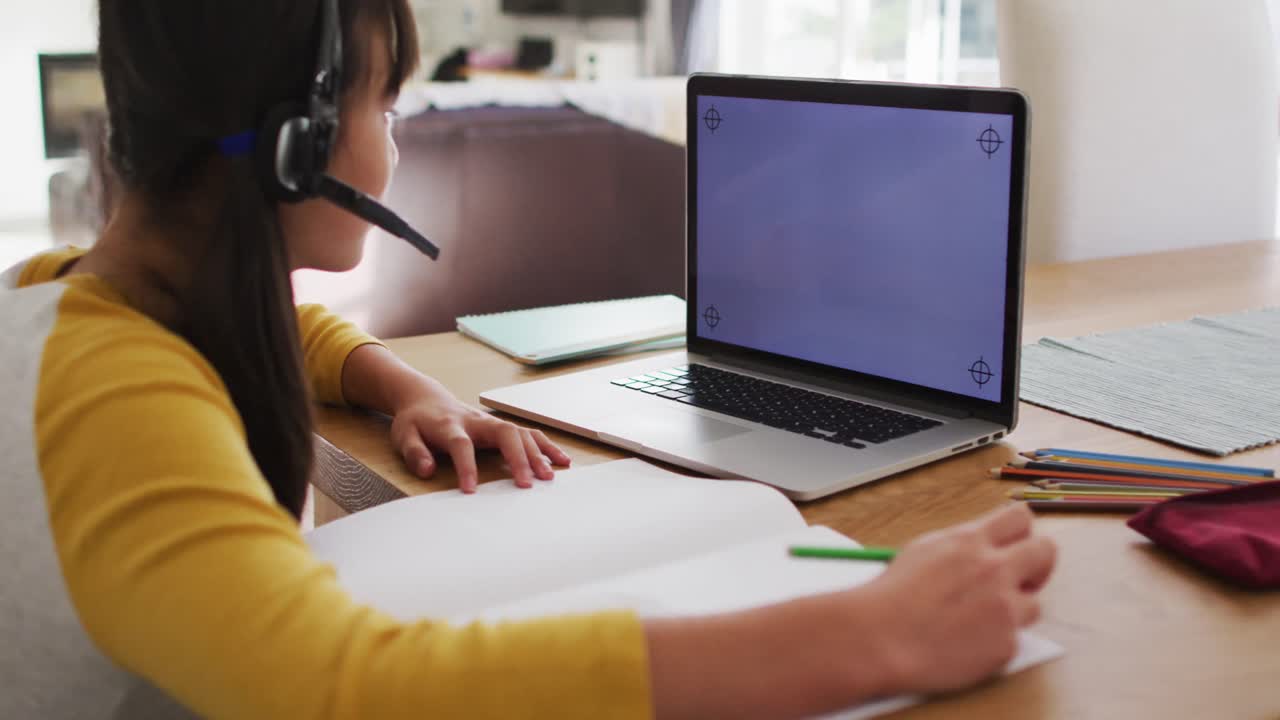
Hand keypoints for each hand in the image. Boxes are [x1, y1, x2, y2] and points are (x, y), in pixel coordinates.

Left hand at [388, 382, 570, 492]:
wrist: (425, 398)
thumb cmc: (416, 422)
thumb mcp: (403, 436)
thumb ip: (414, 453)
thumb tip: (427, 471)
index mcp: (450, 425)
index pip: (461, 444)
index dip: (466, 466)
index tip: (470, 490)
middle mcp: (476, 421)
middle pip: (504, 433)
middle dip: (518, 457)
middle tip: (528, 484)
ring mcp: (492, 422)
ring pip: (521, 432)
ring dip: (537, 453)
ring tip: (551, 477)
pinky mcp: (502, 426)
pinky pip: (528, 434)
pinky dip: (546, 446)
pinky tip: (561, 461)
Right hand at [855, 503, 1056, 695]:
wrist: (880, 639)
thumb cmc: (892, 597)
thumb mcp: (923, 550)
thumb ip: (961, 545)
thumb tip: (984, 544)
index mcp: (970, 541)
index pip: (1020, 518)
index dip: (1021, 532)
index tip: (1015, 545)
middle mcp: (994, 570)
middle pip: (1045, 552)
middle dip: (1037, 565)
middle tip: (1019, 580)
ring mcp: (1004, 608)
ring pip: (1034, 602)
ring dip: (1013, 610)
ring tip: (977, 620)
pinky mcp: (1006, 644)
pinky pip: (1014, 638)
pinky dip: (994, 641)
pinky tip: (966, 642)